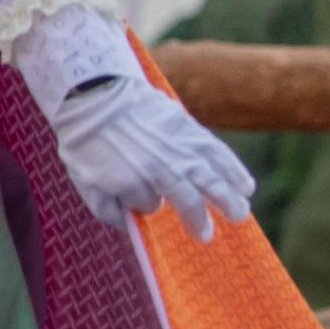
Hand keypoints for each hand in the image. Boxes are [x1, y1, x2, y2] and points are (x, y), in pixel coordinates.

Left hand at [51, 77, 257, 239]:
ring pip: (212, 177)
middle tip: (207, 236)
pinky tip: (245, 185)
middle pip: (190, 199)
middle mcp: (158, 166)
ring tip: (240, 214)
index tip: (149, 203)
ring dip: (229, 198)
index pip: (150, 206)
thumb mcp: (83, 180)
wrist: (94, 92)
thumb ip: (106, 209)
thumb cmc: (85, 141)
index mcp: (130, 180)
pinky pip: (218, 152)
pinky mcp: (188, 127)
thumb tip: (132, 224)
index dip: (149, 206)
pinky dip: (234, 169)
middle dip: (200, 220)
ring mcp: (177, 146)